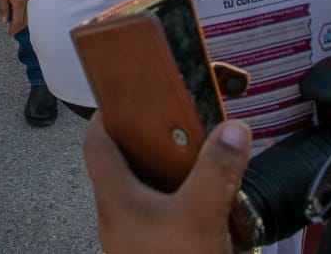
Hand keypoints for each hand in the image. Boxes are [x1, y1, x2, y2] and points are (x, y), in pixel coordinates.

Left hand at [0, 0, 32, 34]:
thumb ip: (3, 8)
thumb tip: (4, 21)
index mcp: (19, 1)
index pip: (18, 20)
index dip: (14, 29)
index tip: (9, 34)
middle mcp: (27, 0)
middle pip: (26, 20)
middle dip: (19, 28)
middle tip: (12, 31)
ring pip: (29, 14)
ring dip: (23, 22)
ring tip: (15, 25)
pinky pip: (30, 7)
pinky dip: (25, 14)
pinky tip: (20, 14)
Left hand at [84, 112, 251, 253]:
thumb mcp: (200, 216)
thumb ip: (217, 170)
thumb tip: (234, 127)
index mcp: (115, 200)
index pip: (96, 144)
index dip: (107, 114)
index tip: (130, 94)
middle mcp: (118, 217)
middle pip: (122, 164)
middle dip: (148, 138)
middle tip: (176, 118)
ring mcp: (135, 238)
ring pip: (143, 190)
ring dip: (167, 169)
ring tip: (198, 150)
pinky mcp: (154, 251)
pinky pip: (160, 213)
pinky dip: (179, 196)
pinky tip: (207, 195)